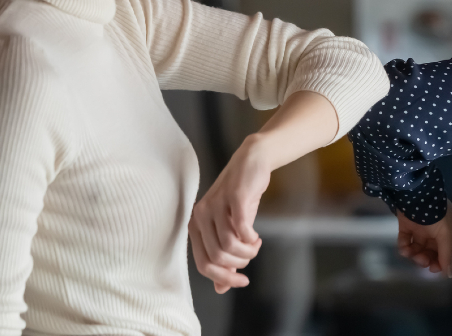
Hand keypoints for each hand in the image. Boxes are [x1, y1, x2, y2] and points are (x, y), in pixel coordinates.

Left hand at [189, 135, 268, 293]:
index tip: (242, 281)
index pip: (203, 264)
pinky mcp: (233, 197)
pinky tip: (256, 236)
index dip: (224, 278)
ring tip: (254, 245)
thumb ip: (224, 257)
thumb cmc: (240, 199)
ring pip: (229, 245)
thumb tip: (220, 288)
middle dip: (239, 264)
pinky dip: (251, 239)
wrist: (251, 162)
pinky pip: (241, 229)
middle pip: (217, 257)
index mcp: (195, 225)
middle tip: (251, 255)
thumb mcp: (230, 229)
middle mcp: (200, 215)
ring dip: (247, 252)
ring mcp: (215, 205)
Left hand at [396, 200, 451, 276]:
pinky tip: (404, 249)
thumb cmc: (434, 213)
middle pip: (434, 251)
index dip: (443, 261)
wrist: (413, 193)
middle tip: (421, 261)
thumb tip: (449, 275)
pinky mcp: (407, 224)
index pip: (450, 251)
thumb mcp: (445, 234)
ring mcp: (422, 226)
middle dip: (427, 258)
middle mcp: (438, 228)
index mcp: (451, 228)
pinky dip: (404, 247)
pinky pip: (406, 240)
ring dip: (415, 254)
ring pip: (419, 247)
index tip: (434, 268)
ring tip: (410, 254)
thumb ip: (447, 254)